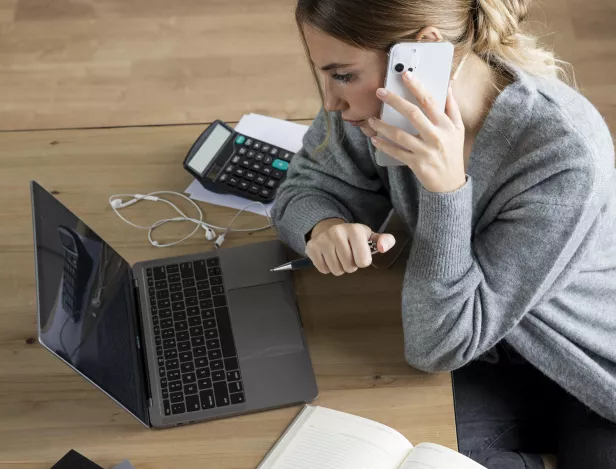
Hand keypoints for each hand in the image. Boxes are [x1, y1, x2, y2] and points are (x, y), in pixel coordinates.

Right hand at [306, 219, 395, 275]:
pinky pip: (323, 270)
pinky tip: (328, 256)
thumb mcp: (370, 237)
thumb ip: (385, 241)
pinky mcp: (311, 247)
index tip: (359, 252)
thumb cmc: (353, 237)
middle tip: (348, 254)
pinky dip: (327, 267)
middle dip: (350, 264)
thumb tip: (383, 248)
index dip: (363, 260)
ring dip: (339, 267)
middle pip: (349, 267)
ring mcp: (322, 240)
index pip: (364, 262)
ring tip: (339, 256)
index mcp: (355, 230)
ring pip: (336, 270)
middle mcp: (337, 232)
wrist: (328, 227)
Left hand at [368, 72, 465, 192]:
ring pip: (400, 135)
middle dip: (395, 101)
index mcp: (446, 125)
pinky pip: (397, 152)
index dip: (417, 87)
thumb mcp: (458, 129)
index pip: (430, 101)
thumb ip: (452, 106)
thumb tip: (447, 84)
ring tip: (371, 120)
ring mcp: (425, 151)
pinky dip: (384, 146)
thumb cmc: (453, 151)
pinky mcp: (416, 163)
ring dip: (383, 126)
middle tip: (380, 92)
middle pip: (413, 114)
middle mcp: (436, 136)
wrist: (451, 183)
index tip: (405, 75)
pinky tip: (375, 140)